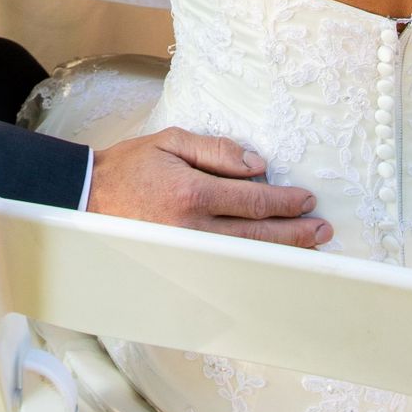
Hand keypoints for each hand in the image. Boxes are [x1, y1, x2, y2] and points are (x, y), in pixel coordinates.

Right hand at [88, 130, 331, 247]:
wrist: (88, 199)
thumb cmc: (130, 166)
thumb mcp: (171, 142)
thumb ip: (216, 151)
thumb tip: (258, 165)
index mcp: (193, 193)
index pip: (254, 200)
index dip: (285, 201)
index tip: (307, 199)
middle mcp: (194, 228)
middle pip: (258, 234)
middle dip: (295, 232)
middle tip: (322, 230)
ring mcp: (189, 253)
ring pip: (247, 256)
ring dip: (281, 252)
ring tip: (308, 247)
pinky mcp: (182, 266)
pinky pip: (227, 269)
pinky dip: (253, 266)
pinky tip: (271, 262)